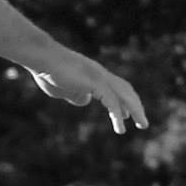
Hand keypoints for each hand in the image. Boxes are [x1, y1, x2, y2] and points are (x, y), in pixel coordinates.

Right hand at [28, 49, 146, 135]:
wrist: (42, 58)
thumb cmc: (47, 71)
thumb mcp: (62, 88)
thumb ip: (74, 94)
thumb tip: (85, 101)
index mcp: (93, 74)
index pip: (115, 87)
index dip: (124, 101)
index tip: (127, 116)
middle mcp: (100, 73)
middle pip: (125, 89)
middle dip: (135, 106)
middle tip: (143, 123)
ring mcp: (99, 76)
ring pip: (124, 95)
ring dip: (135, 110)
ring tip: (142, 125)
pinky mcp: (95, 83)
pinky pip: (111, 102)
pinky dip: (118, 115)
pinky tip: (120, 128)